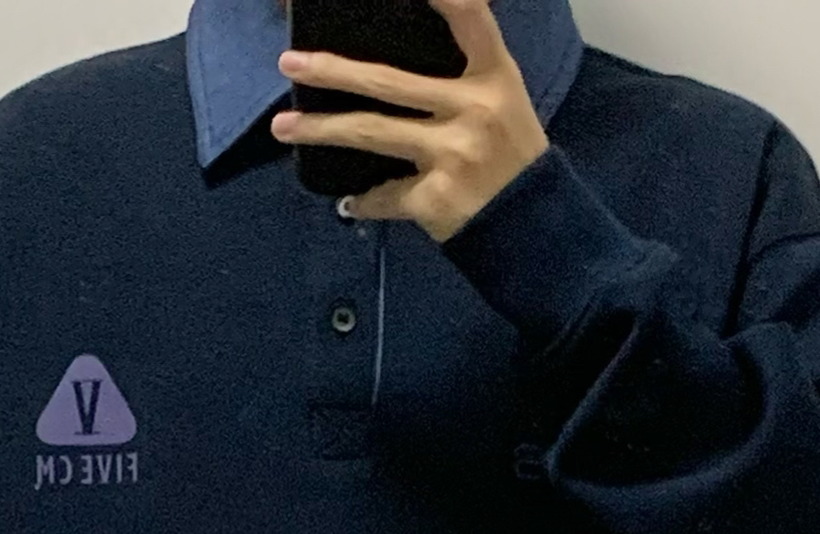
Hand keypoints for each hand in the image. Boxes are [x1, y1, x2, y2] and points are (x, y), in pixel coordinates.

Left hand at [272, 0, 546, 240]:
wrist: (536, 226)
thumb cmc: (514, 154)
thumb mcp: (503, 97)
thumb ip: (468, 63)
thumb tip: (421, 29)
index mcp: (494, 76)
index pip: (470, 17)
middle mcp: (473, 110)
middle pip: (389, 83)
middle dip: (334, 72)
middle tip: (289, 63)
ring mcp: (452, 156)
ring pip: (372, 135)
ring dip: (321, 130)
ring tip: (284, 126)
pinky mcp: (436, 200)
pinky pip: (386, 196)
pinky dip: (366, 201)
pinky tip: (349, 202)